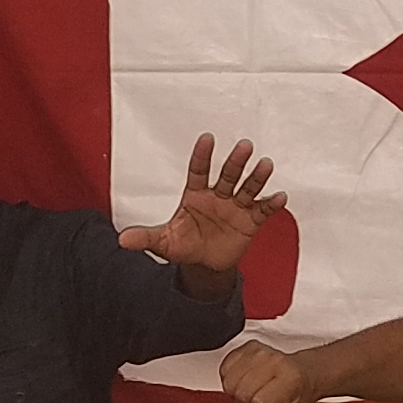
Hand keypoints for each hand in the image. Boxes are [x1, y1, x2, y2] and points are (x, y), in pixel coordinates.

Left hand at [116, 133, 285, 273]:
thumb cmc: (184, 245)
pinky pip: (262, 210)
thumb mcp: (163, 242)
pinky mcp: (250, 221)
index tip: (207, 138)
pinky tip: (280, 196)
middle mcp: (217, 196)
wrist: (205, 264)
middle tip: (244, 146)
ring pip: (247, 188)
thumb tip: (122, 240)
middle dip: (235, 162)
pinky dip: (271, 204)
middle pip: (227, 175)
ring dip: (257, 177)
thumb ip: (146, 237)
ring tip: (265, 164)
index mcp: (195, 195)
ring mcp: (235, 207)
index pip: (198, 171)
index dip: (202, 156)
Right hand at [220, 339, 314, 402]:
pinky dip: (230, 376)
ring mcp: (262, 352)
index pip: (258, 402)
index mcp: (290, 381)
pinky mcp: (249, 345)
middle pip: (240, 391)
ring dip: (236, 389)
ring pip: (229, 379)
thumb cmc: (294, 399)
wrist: (303, 374)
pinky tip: (244, 378)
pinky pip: (225, 366)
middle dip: (245, 401)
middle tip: (259, 399)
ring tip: (253, 389)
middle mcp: (276, 362)